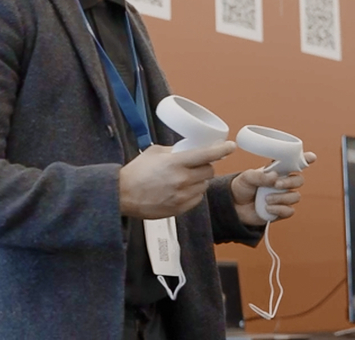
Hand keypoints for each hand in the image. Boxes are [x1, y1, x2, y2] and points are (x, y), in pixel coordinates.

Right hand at [119, 142, 234, 218]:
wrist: (123, 195)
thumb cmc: (136, 172)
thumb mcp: (154, 153)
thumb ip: (174, 151)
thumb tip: (189, 150)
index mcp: (175, 163)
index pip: (206, 155)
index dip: (221, 150)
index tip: (231, 146)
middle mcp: (181, 180)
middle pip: (209, 171)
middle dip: (206, 166)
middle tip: (197, 164)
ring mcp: (181, 196)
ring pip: (204, 186)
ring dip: (199, 180)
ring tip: (184, 178)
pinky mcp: (180, 209)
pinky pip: (197, 199)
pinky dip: (193, 193)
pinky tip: (181, 190)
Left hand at [232, 152, 317, 225]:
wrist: (234, 207)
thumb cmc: (241, 187)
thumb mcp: (246, 178)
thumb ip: (260, 176)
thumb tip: (274, 176)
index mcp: (277, 170)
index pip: (294, 163)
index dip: (305, 159)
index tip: (311, 157)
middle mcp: (283, 183)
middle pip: (299, 180)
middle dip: (290, 182)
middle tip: (276, 184)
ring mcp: (283, 197)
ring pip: (295, 196)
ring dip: (281, 197)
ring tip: (266, 199)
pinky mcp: (281, 211)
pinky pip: (289, 210)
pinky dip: (279, 209)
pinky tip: (267, 208)